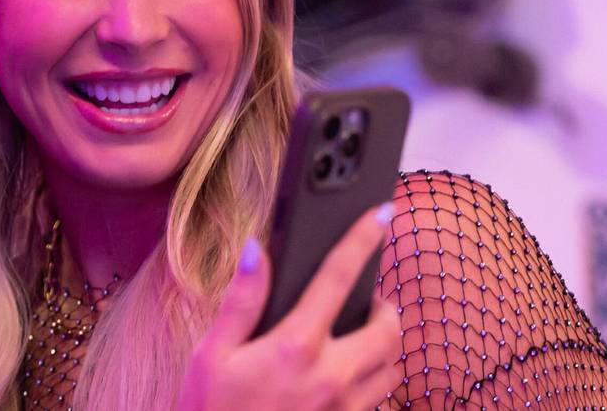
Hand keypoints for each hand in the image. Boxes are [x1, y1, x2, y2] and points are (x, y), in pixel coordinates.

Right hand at [177, 205, 402, 410]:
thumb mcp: (212, 352)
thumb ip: (242, 299)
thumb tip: (258, 249)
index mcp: (296, 347)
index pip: (338, 278)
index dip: (362, 239)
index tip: (381, 214)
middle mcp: (331, 376)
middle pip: (390, 327)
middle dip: (386, 304)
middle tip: (368, 297)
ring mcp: (346, 408)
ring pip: (394, 365)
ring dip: (387, 342)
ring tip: (362, 332)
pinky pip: (382, 396)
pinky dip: (378, 375)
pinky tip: (350, 372)